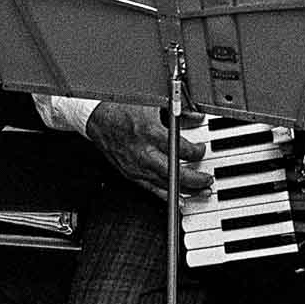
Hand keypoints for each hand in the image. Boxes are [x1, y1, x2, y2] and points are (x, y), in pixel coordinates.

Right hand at [84, 101, 211, 199]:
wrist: (96, 117)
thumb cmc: (121, 107)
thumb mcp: (153, 102)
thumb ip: (179, 111)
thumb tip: (196, 116)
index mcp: (150, 132)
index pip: (182, 149)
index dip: (197, 151)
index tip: (201, 149)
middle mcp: (144, 152)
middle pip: (176, 172)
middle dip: (196, 179)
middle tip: (208, 180)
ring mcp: (136, 166)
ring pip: (166, 184)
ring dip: (186, 190)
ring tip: (201, 191)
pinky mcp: (130, 174)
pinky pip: (151, 189)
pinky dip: (167, 197)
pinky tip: (180, 202)